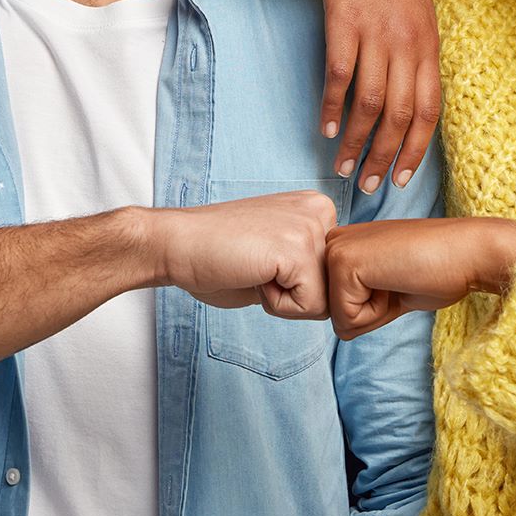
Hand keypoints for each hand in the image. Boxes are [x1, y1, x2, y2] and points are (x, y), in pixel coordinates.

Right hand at [147, 191, 335, 318]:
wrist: (175, 244)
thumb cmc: (217, 256)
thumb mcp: (278, 257)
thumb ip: (308, 268)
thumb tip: (339, 301)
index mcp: (317, 208)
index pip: (333, 273)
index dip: (296, 285)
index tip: (262, 261)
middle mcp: (321, 210)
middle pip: (334, 287)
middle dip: (295, 294)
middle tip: (256, 267)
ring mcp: (310, 227)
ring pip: (325, 300)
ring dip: (286, 300)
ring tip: (254, 270)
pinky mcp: (297, 249)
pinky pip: (309, 306)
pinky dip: (277, 306)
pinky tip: (252, 275)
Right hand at [249, 0, 441, 197]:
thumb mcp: (417, 14)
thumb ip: (415, 55)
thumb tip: (408, 98)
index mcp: (428, 46)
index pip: (429, 110)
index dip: (416, 149)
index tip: (402, 179)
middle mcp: (408, 44)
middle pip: (400, 116)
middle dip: (385, 157)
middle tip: (369, 185)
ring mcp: (376, 34)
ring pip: (370, 103)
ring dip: (357, 141)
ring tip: (344, 165)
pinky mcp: (345, 22)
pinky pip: (340, 76)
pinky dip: (333, 108)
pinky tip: (326, 128)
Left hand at [324, 216, 515, 338]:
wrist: (469, 253)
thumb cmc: (438, 271)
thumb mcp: (390, 290)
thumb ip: (362, 304)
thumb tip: (342, 330)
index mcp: (345, 244)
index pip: (340, 307)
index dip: (375, 309)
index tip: (401, 281)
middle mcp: (333, 242)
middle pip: (335, 314)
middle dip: (372, 313)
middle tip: (402, 281)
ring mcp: (336, 249)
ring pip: (339, 319)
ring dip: (376, 314)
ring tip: (400, 280)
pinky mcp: (344, 263)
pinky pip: (347, 319)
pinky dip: (378, 314)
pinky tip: (398, 281)